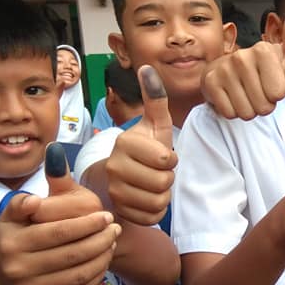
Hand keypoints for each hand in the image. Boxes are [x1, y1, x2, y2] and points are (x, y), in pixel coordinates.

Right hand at [0, 143, 121, 284]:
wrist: (3, 266)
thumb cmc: (18, 230)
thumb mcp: (19, 208)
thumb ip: (36, 188)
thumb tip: (52, 158)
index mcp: (13, 241)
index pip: (59, 232)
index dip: (87, 224)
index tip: (107, 215)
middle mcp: (18, 268)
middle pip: (72, 254)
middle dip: (100, 240)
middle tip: (116, 228)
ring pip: (78, 273)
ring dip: (102, 257)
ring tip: (113, 241)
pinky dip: (96, 274)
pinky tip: (104, 259)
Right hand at [105, 65, 178, 224]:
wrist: (122, 177)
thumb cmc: (145, 149)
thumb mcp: (154, 125)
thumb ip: (155, 99)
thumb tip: (148, 67)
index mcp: (125, 143)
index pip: (166, 160)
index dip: (171, 160)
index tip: (162, 156)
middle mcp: (113, 166)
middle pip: (163, 182)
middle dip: (168, 178)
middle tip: (159, 172)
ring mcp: (114, 191)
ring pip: (158, 201)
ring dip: (163, 194)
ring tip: (154, 184)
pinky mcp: (119, 211)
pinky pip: (151, 217)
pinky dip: (156, 211)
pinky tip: (148, 198)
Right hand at [202, 0, 284, 119]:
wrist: (235, 80)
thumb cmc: (267, 72)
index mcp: (263, 50)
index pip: (278, 94)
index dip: (277, 96)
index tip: (272, 83)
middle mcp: (241, 56)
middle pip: (263, 105)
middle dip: (263, 105)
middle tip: (258, 92)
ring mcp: (223, 68)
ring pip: (246, 112)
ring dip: (249, 109)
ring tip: (246, 95)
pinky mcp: (209, 82)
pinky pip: (230, 113)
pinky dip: (233, 111)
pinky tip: (232, 97)